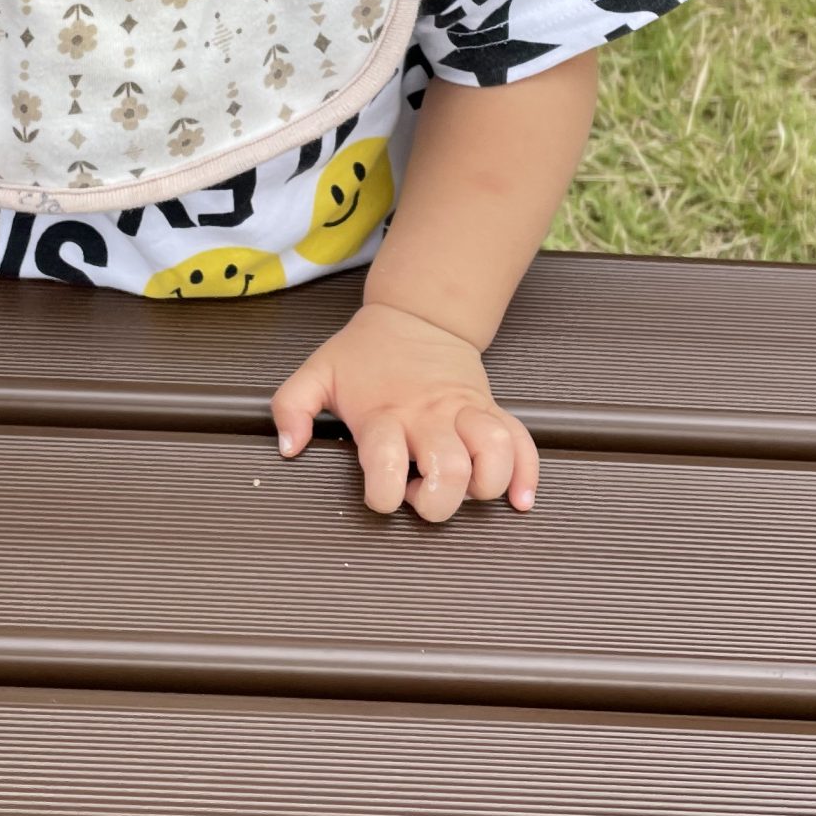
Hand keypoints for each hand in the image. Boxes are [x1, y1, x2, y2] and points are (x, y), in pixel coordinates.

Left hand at [270, 302, 537, 522]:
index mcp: (384, 412)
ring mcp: (465, 412)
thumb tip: (289, 448)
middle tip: (422, 495)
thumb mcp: (316, 372)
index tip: (382, 495)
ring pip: (494, 454)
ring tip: (466, 492)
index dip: (384, 495)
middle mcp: (429, 415)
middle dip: (438, 502)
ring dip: (484, 486)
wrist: (417, 314)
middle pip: (451, 469)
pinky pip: (522, 443)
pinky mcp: (490, 410)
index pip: (387, 464)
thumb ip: (292, 408)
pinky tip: (520, 500)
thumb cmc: (365, 352)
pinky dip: (527, 475)